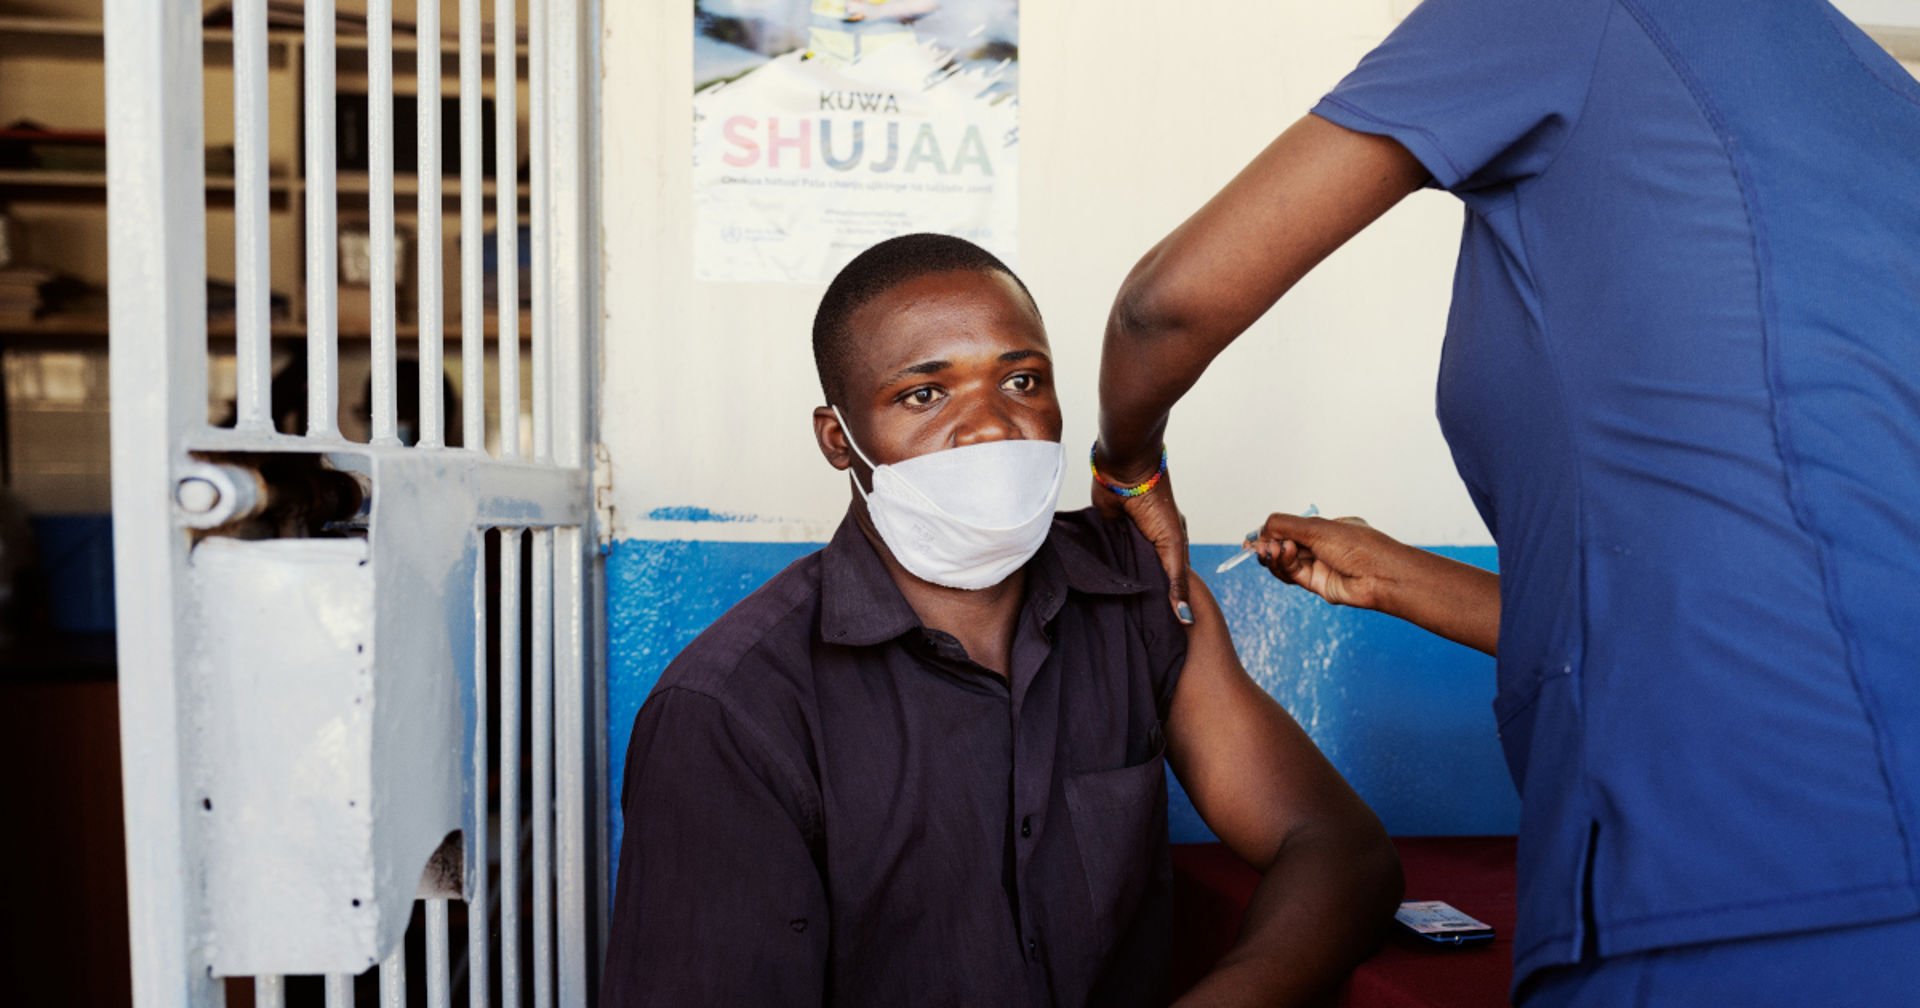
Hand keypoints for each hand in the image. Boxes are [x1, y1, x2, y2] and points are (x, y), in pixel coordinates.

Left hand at [1092, 468, 1193, 624]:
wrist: (1125, 472)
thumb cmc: (1155, 501)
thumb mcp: (1171, 545)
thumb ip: (1176, 581)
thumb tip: (1184, 617)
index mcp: (1169, 549)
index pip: (1169, 584)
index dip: (1167, 606)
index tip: (1164, 634)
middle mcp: (1148, 549)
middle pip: (1144, 581)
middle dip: (1142, 601)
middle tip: (1139, 633)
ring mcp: (1126, 544)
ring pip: (1124, 574)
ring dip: (1122, 589)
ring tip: (1118, 619)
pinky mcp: (1106, 538)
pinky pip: (1105, 561)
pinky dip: (1104, 573)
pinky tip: (1099, 594)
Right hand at [1251, 512, 1398, 611]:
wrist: (1380, 575)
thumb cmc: (1359, 546)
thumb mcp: (1317, 528)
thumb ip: (1285, 525)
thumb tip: (1261, 530)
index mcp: (1326, 528)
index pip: (1291, 528)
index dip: (1271, 532)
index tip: (1254, 535)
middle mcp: (1321, 547)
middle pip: (1284, 545)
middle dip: (1269, 544)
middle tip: (1259, 545)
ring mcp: (1319, 566)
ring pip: (1285, 562)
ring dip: (1274, 555)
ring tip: (1272, 549)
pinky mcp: (1317, 584)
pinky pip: (1292, 575)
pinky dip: (1282, 565)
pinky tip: (1282, 554)